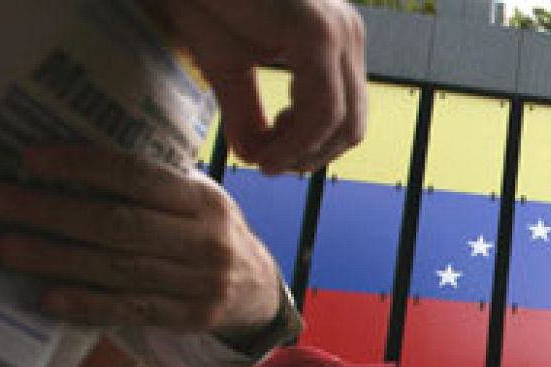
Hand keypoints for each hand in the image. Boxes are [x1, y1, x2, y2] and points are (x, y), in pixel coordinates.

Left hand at [0, 147, 282, 333]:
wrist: (257, 289)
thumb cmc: (207, 232)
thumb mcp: (196, 200)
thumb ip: (151, 186)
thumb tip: (68, 163)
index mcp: (204, 201)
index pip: (139, 177)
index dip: (84, 167)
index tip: (32, 159)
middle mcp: (207, 242)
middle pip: (121, 225)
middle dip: (53, 213)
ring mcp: (201, 284)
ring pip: (120, 270)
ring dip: (58, 259)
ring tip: (8, 249)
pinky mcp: (189, 318)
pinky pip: (130, 310)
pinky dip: (87, 304)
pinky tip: (48, 298)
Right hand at [142, 0, 367, 173]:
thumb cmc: (198, 2)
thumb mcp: (229, 69)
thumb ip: (249, 114)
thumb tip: (259, 161)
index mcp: (334, 40)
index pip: (346, 115)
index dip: (313, 151)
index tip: (270, 161)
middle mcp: (345, 33)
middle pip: (352, 125)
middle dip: (311, 157)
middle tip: (267, 166)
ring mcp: (337, 30)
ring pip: (342, 123)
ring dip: (302, 154)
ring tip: (262, 160)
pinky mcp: (317, 33)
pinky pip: (323, 110)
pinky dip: (297, 142)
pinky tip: (265, 152)